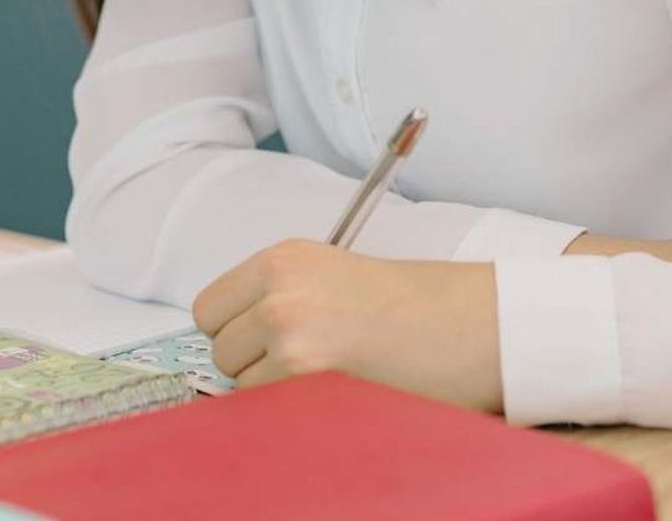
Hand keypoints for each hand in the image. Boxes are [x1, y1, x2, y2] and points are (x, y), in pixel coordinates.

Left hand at [190, 239, 502, 412]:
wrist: (463, 324)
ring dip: (271, 390)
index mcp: (281, 260)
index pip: (208, 308)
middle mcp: (278, 291)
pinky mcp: (305, 375)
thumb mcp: (326, 274)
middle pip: (218, 348)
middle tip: (302, 360)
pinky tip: (331, 393)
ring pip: (240, 384)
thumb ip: (273, 296)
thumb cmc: (407, 305)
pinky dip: (292, 411)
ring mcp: (289, 334)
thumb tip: (225, 340)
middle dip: (250, 362)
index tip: (256, 341)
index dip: (231, 331)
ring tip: (325, 374)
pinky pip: (266, 409)